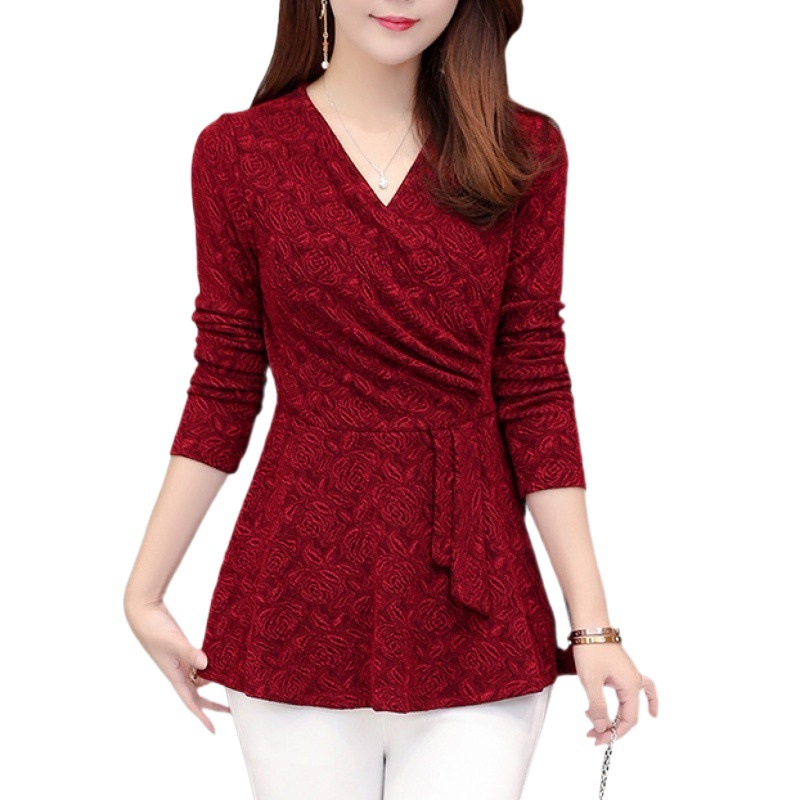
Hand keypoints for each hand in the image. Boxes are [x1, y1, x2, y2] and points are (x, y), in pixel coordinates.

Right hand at [125, 597, 228, 732]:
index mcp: (174, 674)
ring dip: (212, 681)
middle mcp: (177, 670)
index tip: (213, 730)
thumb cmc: (154, 627)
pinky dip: (208, 665)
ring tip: (231, 681)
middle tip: (230, 709)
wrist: (143, 610)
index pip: (190, 701)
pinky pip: (196, 662)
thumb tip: (206, 665)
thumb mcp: (174, 641)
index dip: (202, 716)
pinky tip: (219, 660)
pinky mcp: (180, 648)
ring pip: (198, 677)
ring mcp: (179, 659)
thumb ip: (190, 652)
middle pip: (197, 693)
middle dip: (212, 703)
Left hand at [574, 641, 657, 744]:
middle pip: (627, 715)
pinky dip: (647, 700)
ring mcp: (630, 675)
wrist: (590, 624)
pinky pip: (641, 689)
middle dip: (609, 727)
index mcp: (630, 686)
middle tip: (590, 734)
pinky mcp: (623, 670)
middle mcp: (634, 682)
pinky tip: (651, 710)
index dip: (612, 733)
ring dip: (616, 717)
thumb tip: (602, 727)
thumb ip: (597, 706)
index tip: (595, 739)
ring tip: (601, 726)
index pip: (627, 720)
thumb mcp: (590, 680)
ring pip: (630, 705)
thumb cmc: (590, 649)